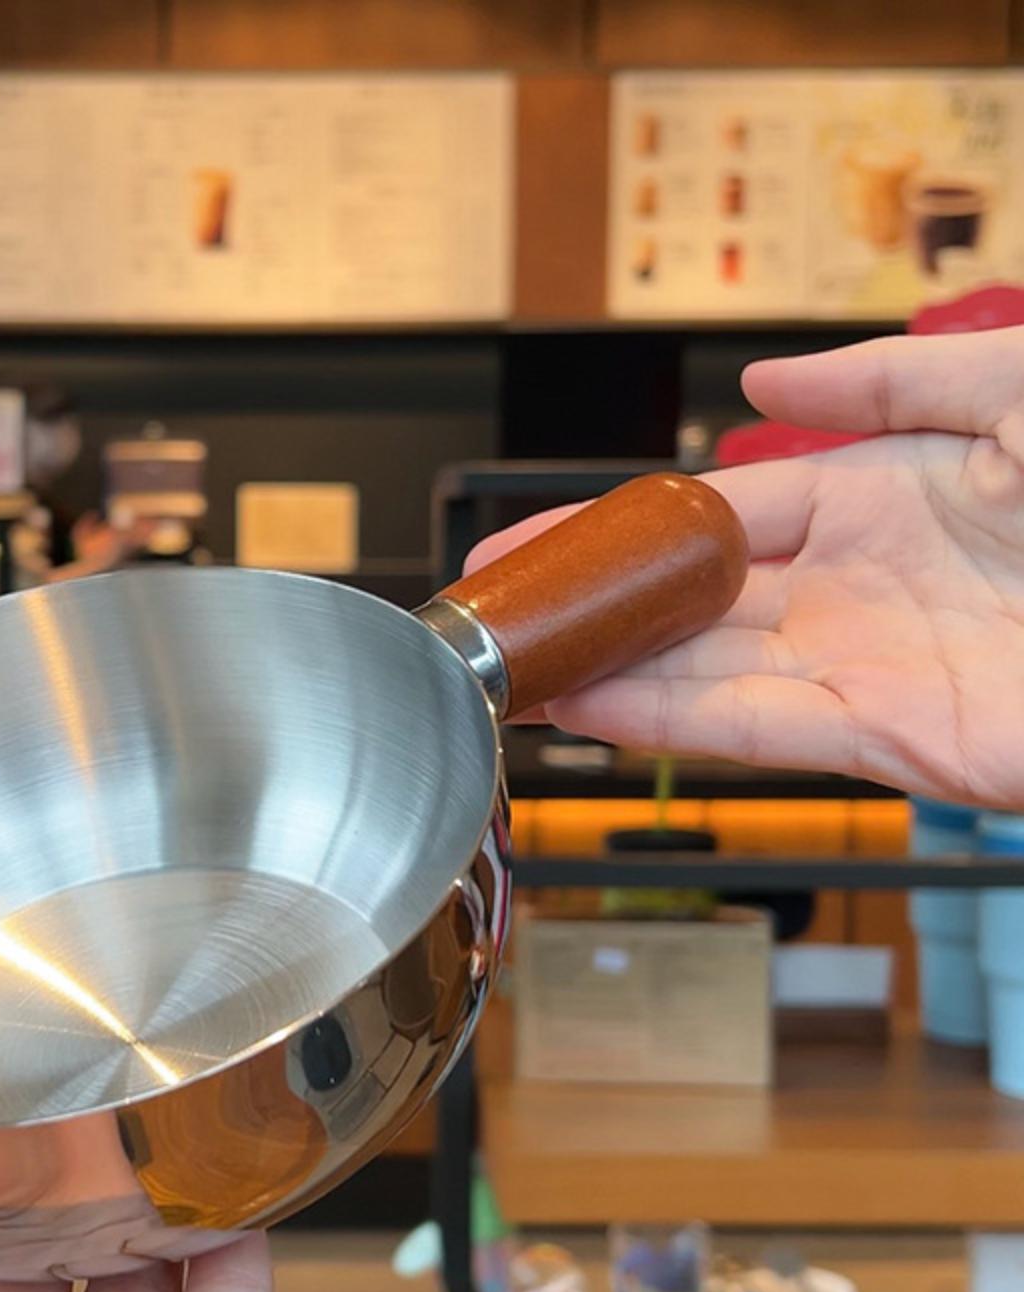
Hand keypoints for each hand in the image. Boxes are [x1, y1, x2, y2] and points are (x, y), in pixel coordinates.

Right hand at [469, 328, 1023, 809]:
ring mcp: (860, 668)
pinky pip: (747, 731)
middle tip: (491, 610)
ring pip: (697, 673)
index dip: (620, 530)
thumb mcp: (1019, 390)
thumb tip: (758, 393)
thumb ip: (889, 381)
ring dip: (599, 672)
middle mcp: (853, 590)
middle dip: (585, 606)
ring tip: (506, 666)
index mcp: (881, 500)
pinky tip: (585, 707)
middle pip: (686, 603)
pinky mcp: (881, 739)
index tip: (540, 538)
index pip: (715, 520)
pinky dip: (662, 723)